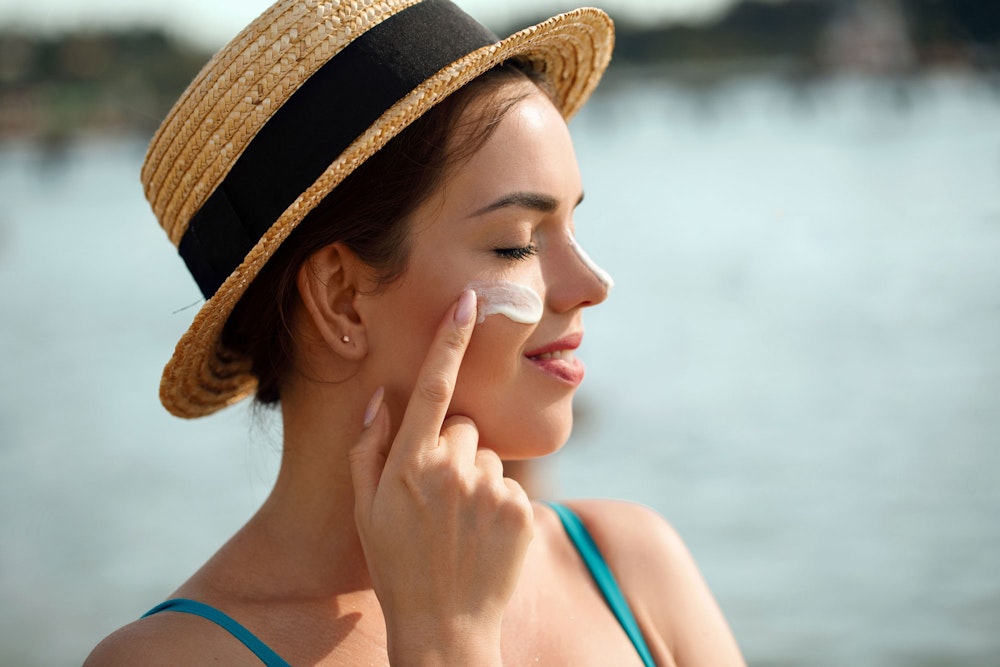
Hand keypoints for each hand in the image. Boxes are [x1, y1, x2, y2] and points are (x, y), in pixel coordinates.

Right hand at [349, 289, 533, 665]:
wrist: (444, 628)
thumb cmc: (395, 565)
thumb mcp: (364, 510)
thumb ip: (367, 448)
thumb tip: (381, 398)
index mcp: (409, 464)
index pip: (432, 386)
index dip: (450, 341)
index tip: (467, 302)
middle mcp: (452, 469)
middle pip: (462, 425)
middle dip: (452, 447)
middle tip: (437, 497)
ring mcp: (490, 490)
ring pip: (488, 456)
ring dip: (475, 477)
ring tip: (459, 524)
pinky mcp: (521, 510)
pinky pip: (509, 485)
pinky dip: (498, 503)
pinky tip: (482, 536)